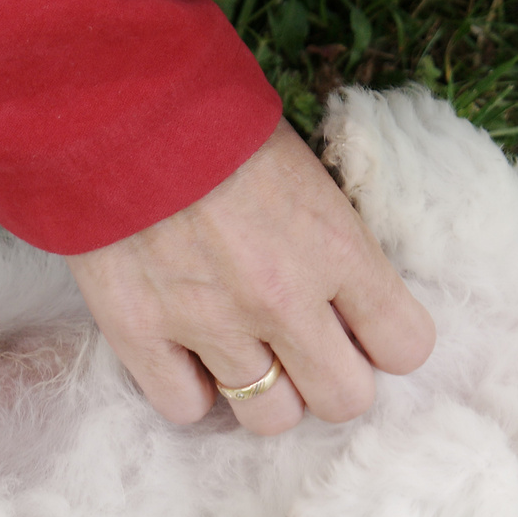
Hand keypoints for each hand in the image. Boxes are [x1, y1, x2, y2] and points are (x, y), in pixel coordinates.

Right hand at [66, 118, 434, 434]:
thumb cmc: (212, 117)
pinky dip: (191, 389)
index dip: (388, 342)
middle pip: (344, 400)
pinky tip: (188, 354)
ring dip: (265, 391)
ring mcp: (210, 324)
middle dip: (333, 379)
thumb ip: (331, 237)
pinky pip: (186, 409)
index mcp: (336, 246)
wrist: (111, 99)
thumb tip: (349, 295)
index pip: (405, 345)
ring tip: (245, 351)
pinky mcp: (141, 334)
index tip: (366, 329)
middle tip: (308, 350)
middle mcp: (283, 299)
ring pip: (270, 417)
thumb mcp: (303, 165)